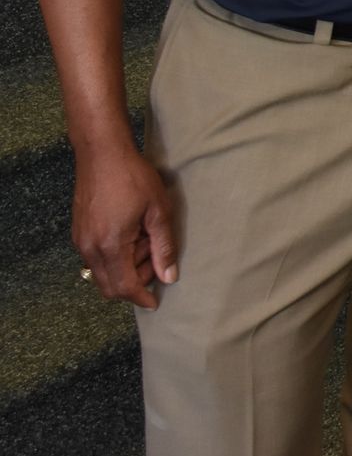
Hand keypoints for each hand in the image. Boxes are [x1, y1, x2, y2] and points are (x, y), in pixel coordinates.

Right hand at [72, 143, 177, 308]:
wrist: (102, 153)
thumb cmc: (133, 177)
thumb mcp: (158, 211)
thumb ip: (163, 247)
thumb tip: (169, 277)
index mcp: (110, 245)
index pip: (124, 287)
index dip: (141, 298)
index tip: (155, 302)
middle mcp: (89, 248)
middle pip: (109, 286)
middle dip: (135, 282)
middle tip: (156, 259)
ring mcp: (80, 241)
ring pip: (102, 273)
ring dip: (125, 268)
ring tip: (145, 240)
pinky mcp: (78, 232)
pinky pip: (95, 258)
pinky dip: (115, 257)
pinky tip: (131, 235)